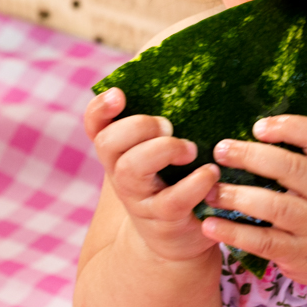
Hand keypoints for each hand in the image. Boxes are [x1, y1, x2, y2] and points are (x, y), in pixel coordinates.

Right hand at [84, 88, 220, 262]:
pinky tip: (211, 174)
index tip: (119, 93)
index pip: (95, 124)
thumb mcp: (162, 151)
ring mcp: (139, 198)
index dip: (101, 108)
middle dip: (139, 126)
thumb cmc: (173, 180)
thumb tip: (195, 66)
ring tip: (191, 150)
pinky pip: (172, 199)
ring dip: (163, 150)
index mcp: (119, 151)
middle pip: (109, 142)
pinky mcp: (163, 220)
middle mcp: (121, 173)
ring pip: (133, 168)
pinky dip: (195, 183)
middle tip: (169, 126)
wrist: (175, 239)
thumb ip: (166, 120)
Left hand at [200, 115, 306, 287]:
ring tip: (211, 191)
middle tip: (221, 151)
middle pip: (290, 168)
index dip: (288, 127)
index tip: (257, 127)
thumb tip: (258, 128)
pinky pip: (264, 242)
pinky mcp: (300, 252)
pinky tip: (211, 226)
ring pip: (274, 206)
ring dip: (237, 196)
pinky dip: (235, 233)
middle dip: (250, 157)